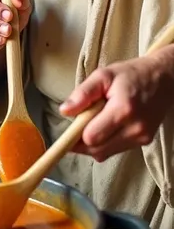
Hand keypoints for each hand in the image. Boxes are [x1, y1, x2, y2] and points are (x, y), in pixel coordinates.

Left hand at [59, 46, 173, 160]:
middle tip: (80, 123)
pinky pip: (116, 151)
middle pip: (97, 150)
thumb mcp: (103, 75)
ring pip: (105, 154)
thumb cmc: (131, 74)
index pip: (92, 137)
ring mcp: (141, 138)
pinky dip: (106, 143)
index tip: (71, 125)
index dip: (76, 134)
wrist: (163, 79)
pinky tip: (107, 126)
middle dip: (83, 141)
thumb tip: (64, 111)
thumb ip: (83, 93)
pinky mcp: (144, 142)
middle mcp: (135, 128)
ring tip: (95, 121)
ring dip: (94, 143)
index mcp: (123, 109)